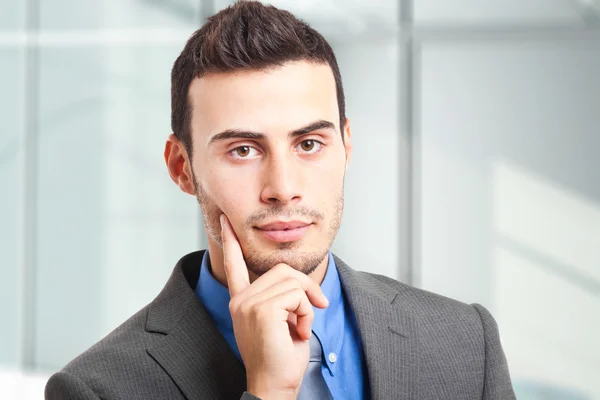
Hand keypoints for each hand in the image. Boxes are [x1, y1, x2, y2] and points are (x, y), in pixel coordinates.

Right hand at [220, 214, 328, 399]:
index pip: (234, 265)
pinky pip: (297, 295)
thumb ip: (283, 297)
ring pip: (293, 282)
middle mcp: (240, 299)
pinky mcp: (262, 309)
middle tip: (316, 307)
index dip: (230, 242)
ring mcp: (248, 303)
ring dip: (307, 305)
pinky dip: (306, 312)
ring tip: (298, 327)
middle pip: (283, 270)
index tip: (225, 221)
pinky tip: (297, 332)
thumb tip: (300, 284)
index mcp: (241, 300)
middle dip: (306, 288)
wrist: (274, 385)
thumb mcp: (281, 320)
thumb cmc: (280, 357)